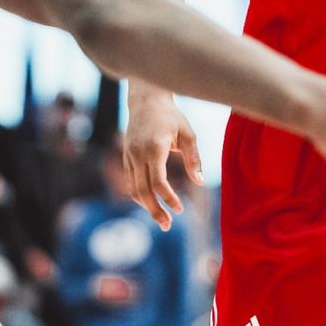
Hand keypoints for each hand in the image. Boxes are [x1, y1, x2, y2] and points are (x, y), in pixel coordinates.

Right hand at [122, 92, 203, 230]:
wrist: (145, 99)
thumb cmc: (171, 115)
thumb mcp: (187, 133)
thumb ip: (194, 158)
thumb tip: (200, 182)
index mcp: (154, 149)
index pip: (158, 182)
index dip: (168, 199)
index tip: (180, 209)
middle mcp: (138, 154)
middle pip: (143, 191)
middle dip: (155, 211)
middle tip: (168, 226)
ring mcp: (129, 156)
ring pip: (133, 189)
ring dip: (146, 207)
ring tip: (162, 220)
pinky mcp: (125, 157)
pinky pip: (130, 182)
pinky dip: (139, 195)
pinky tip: (151, 203)